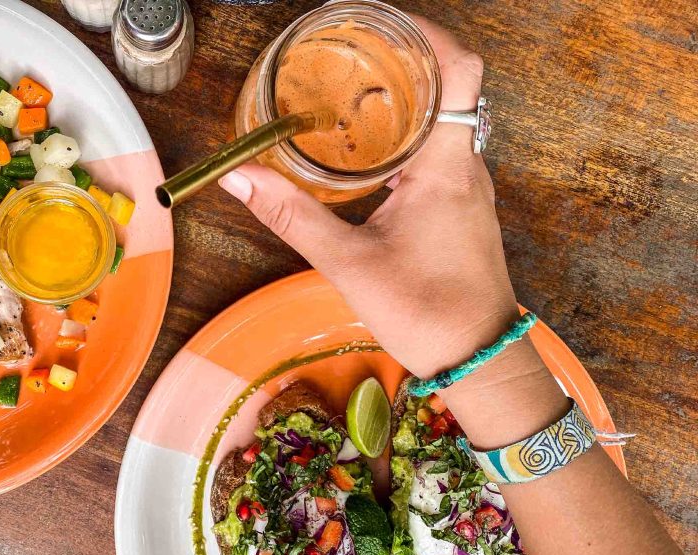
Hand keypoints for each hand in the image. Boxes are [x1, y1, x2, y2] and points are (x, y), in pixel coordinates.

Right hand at [219, 17, 565, 444]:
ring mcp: (470, 188)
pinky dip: (410, 135)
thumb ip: (291, 216)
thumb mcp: (347, 263)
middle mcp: (467, 167)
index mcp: (447, 166)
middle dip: (403, 61)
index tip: (382, 26)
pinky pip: (441, 151)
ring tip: (353, 91)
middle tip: (350, 55)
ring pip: (446, 120)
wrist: (478, 360)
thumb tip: (240, 178)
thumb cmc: (424, 312)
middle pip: (449, 87)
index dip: (428, 36)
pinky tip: (370, 152)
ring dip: (407, 99)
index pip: (460, 71)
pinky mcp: (463, 210)